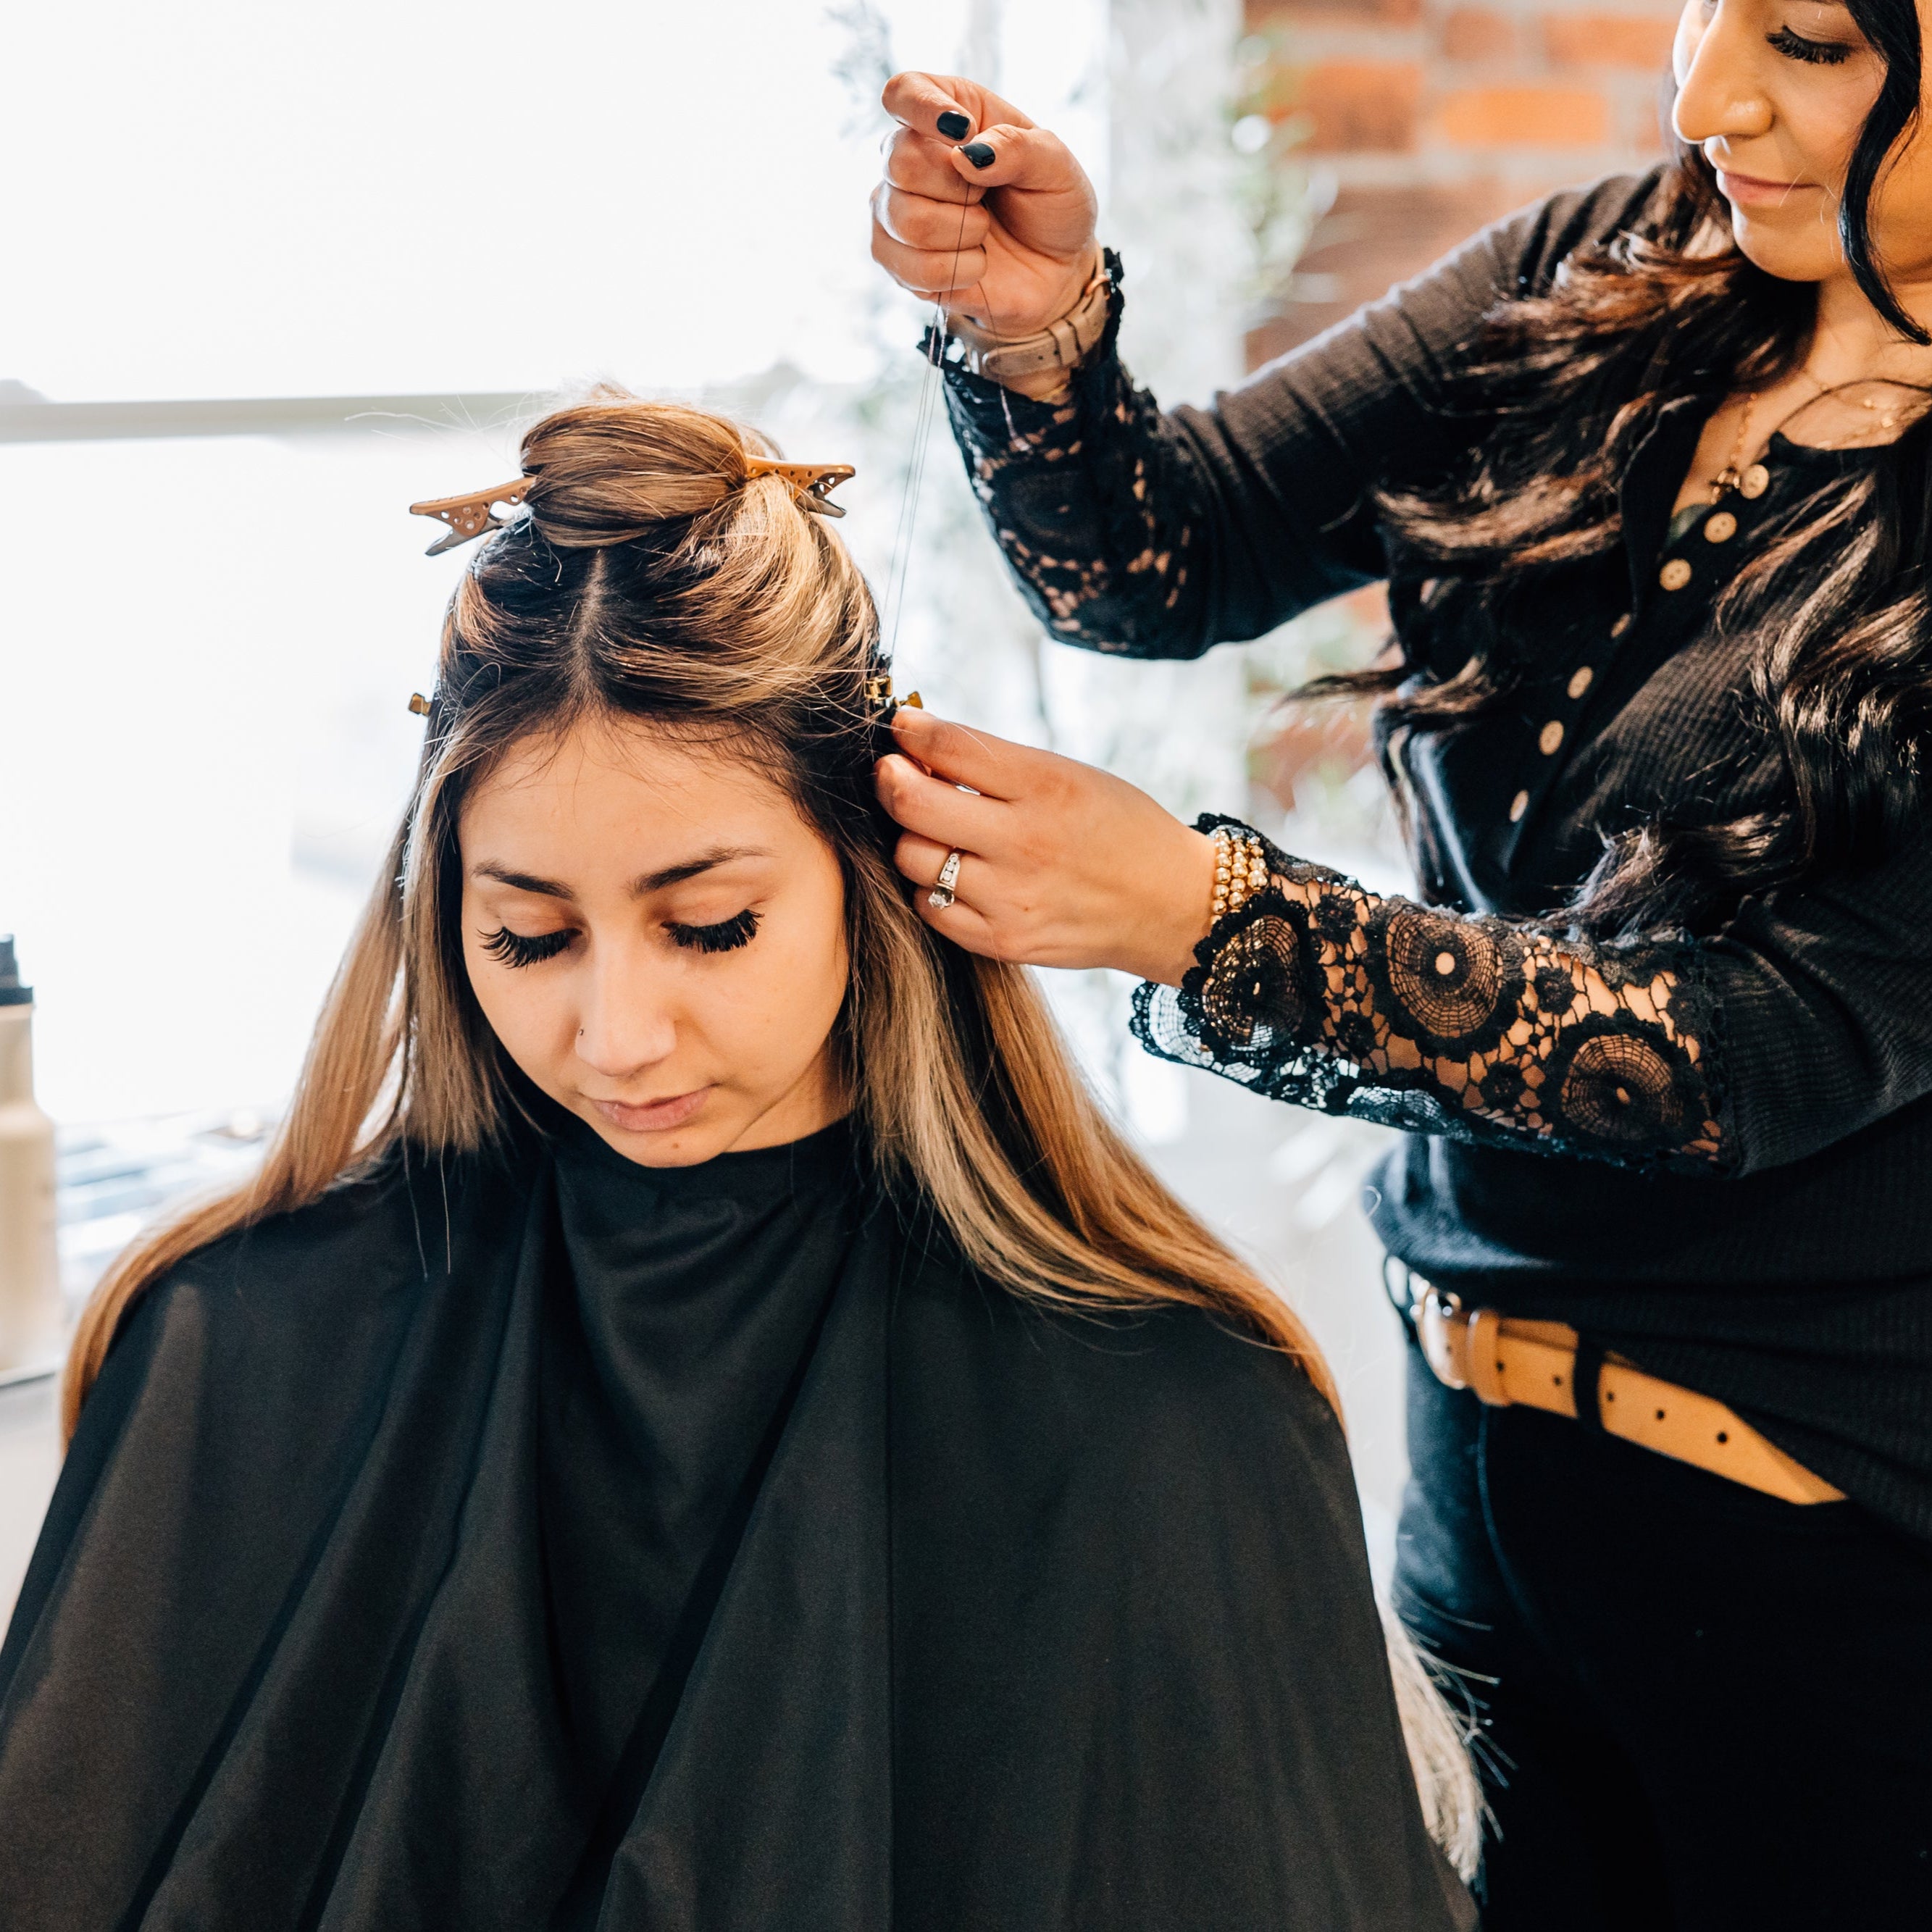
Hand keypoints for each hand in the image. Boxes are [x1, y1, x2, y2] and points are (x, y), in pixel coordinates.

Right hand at [870, 71, 1098, 340]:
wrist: (1057, 269)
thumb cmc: (1052, 205)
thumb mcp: (1055, 166)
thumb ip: (1017, 148)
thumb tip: (965, 155)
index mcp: (950, 114)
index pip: (903, 93)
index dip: (922, 109)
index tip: (962, 131)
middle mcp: (913, 157)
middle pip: (899, 161)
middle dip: (957, 188)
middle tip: (987, 196)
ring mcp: (898, 210)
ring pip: (905, 219)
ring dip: (962, 232)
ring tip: (984, 232)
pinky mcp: (899, 260)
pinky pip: (911, 267)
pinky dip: (957, 270)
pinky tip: (976, 264)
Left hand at [874, 705, 1218, 987]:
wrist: (1171, 906)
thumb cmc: (1116, 828)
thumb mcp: (1071, 775)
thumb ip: (995, 762)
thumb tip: (914, 737)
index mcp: (1047, 785)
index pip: (949, 747)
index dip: (910, 731)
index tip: (902, 727)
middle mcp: (1025, 842)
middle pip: (912, 805)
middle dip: (890, 781)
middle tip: (893, 774)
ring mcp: (1011, 898)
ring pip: (913, 859)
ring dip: (912, 838)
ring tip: (936, 830)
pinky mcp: (1004, 942)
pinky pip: (930, 908)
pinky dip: (929, 887)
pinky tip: (954, 874)